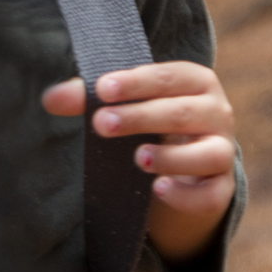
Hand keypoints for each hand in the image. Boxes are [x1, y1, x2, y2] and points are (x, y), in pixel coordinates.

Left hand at [43, 62, 236, 260]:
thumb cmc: (150, 120)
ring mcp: (223, 152)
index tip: (101, 88)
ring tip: (137, 158)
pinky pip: (211, 194)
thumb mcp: (124, 103)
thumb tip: (49, 99)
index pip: (168, 76)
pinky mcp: (221, 189)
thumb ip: (89, 97)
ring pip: (210, 153)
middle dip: (141, 117)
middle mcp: (217, 113)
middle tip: (101, 124)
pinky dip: (187, 194)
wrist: (184, 164)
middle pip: (183, 113)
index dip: (136, 82)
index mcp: (195, 82)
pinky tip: (158, 189)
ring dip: (172, 157)